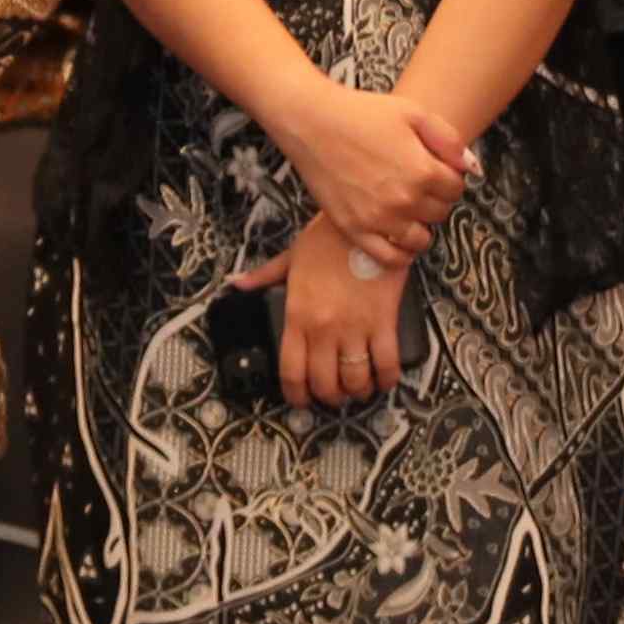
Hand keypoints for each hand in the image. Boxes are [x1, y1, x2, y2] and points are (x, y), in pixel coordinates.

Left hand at [245, 215, 416, 403]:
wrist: (368, 221)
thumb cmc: (329, 237)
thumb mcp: (291, 256)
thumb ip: (264, 276)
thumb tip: (238, 285)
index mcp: (298, 315)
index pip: (291, 371)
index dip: (296, 395)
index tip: (302, 401)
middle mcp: (324, 328)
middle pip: (324, 383)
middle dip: (330, 397)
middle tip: (335, 395)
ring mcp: (354, 327)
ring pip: (355, 380)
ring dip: (357, 392)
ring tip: (359, 389)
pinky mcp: (383, 322)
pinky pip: (386, 364)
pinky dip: (386, 379)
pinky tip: (384, 378)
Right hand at [275, 77, 478, 261]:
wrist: (312, 123)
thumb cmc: (361, 113)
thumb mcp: (413, 112)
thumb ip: (448, 140)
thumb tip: (471, 167)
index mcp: (422, 170)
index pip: (457, 189)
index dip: (450, 178)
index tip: (438, 170)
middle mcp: (404, 200)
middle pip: (441, 213)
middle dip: (436, 199)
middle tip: (420, 184)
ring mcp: (379, 219)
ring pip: (421, 239)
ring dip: (421, 225)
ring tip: (409, 207)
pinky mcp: (355, 230)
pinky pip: (390, 258)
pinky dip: (401, 253)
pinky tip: (399, 237)